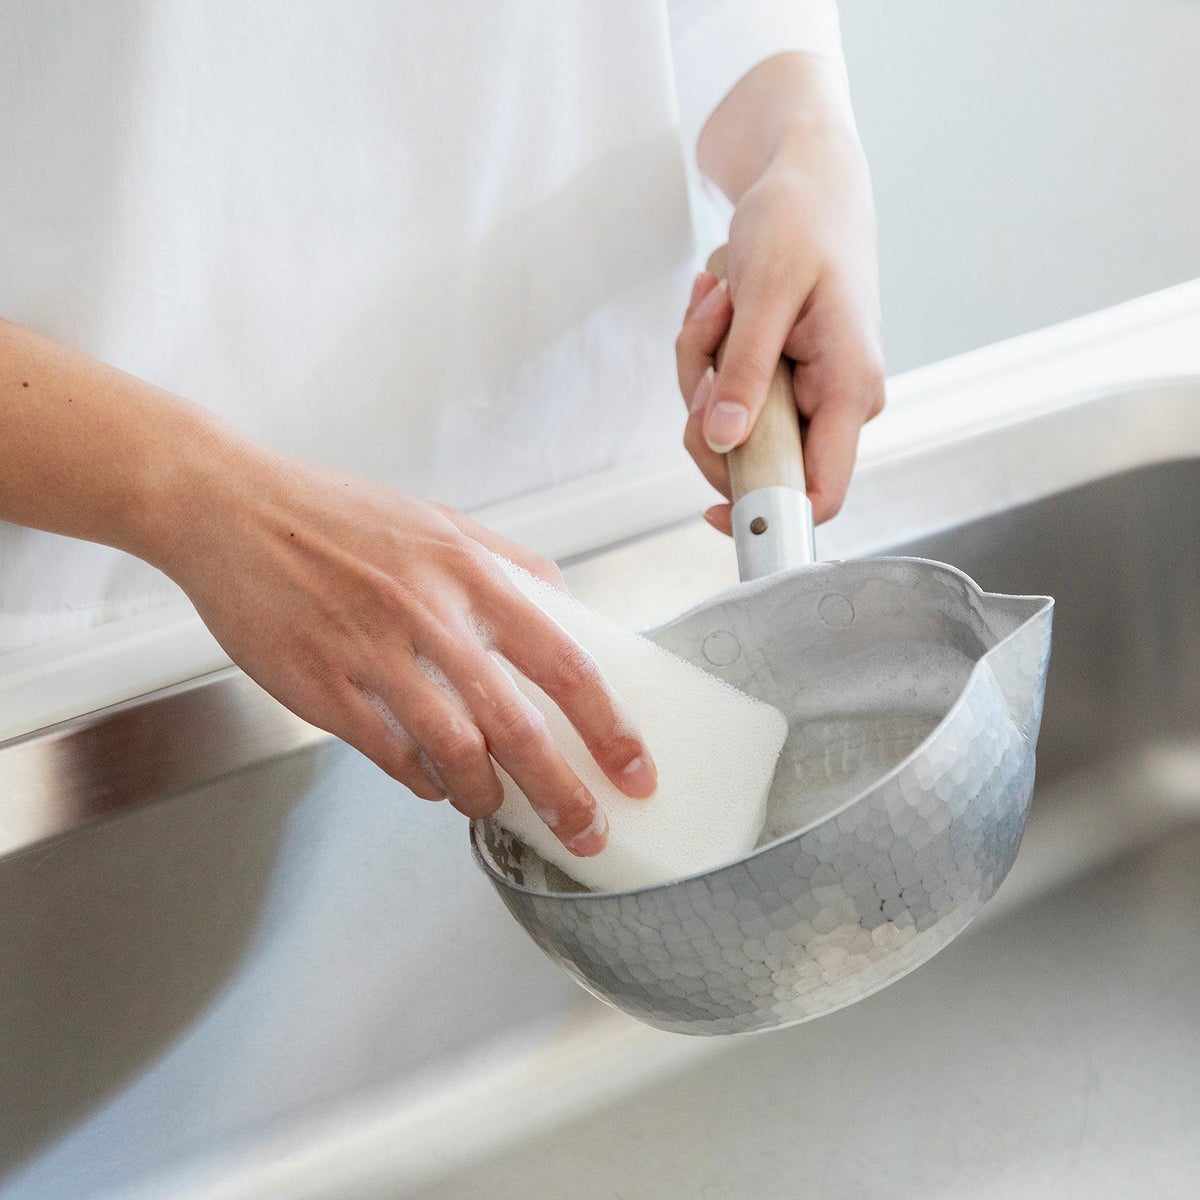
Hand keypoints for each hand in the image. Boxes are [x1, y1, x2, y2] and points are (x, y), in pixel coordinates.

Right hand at [151, 440, 656, 855]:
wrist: (233, 512)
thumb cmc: (337, 515)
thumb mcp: (440, 521)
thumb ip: (508, 565)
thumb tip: (563, 610)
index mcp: (470, 574)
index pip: (565, 663)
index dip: (609, 726)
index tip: (634, 768)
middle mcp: (431, 618)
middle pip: (518, 729)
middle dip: (564, 794)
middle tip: (588, 830)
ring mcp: (375, 657)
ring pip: (454, 754)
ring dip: (485, 795)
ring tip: (494, 802)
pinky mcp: (324, 691)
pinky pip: (390, 757)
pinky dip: (422, 781)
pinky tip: (432, 782)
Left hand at [675, 59, 884, 528]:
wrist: (808, 177)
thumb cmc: (799, 220)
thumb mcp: (766, 291)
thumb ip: (746, 371)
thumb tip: (725, 442)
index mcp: (851, 390)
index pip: (820, 495)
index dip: (767, 515)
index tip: (709, 512)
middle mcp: (838, 403)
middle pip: (755, 462)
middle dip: (708, 409)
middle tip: (704, 340)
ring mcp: (811, 393)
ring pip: (730, 426)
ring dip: (702, 366)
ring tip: (718, 300)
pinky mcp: (785, 379)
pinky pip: (727, 394)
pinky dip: (707, 354)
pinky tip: (719, 303)